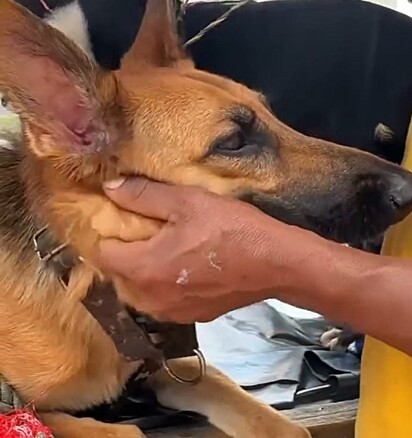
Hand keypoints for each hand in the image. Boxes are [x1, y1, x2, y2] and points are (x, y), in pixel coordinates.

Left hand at [99, 177, 285, 321]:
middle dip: (127, 253)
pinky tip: (187, 266)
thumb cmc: (230, 229)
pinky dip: (165, 285)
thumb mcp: (187, 202)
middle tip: (147, 231)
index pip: (104, 254)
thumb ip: (143, 195)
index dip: (110, 233)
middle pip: (119, 275)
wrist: (276, 263)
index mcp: (144, 269)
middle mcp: (151, 299)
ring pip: (140, 291)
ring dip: (145, 271)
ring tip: (167, 248)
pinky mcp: (193, 317)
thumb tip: (110, 188)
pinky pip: (163, 301)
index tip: (123, 220)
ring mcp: (173, 313)